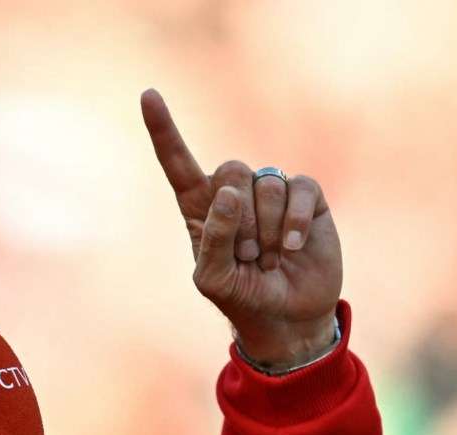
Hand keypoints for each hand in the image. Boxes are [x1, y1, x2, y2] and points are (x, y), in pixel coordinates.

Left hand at [139, 89, 343, 369]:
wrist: (288, 318)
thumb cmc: (243, 298)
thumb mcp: (213, 279)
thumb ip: (214, 238)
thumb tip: (230, 190)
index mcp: (201, 208)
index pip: (178, 163)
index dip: (164, 130)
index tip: (148, 95)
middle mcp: (236, 193)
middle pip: (231, 171)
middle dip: (239, 221)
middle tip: (246, 256)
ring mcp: (272, 192)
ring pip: (266, 184)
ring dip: (267, 231)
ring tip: (268, 259)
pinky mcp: (308, 197)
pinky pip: (299, 190)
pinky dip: (295, 222)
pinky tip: (293, 248)